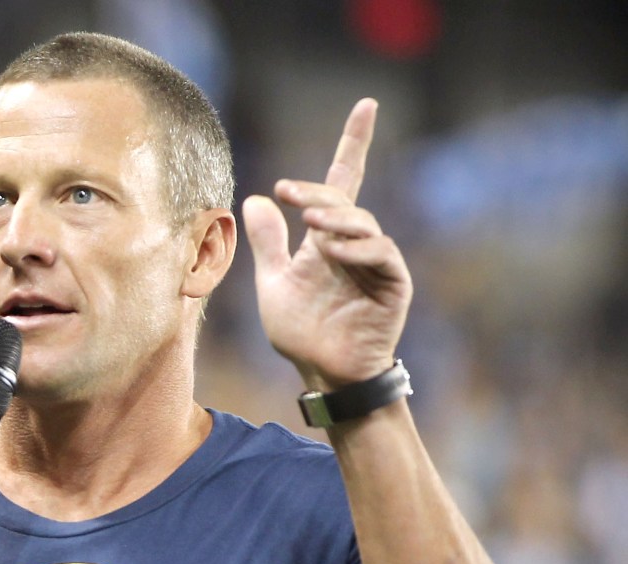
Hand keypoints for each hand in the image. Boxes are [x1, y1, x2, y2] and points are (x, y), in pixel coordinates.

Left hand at [242, 98, 411, 390]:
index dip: (354, 144)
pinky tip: (331, 250)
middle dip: (317, 190)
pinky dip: (356, 248)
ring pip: (362, 223)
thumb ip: (268, 244)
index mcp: (327, 238)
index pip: (342, 182)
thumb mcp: (273, 284)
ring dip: (334, 218)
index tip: (367, 105)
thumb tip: (255, 200)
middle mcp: (354, 244)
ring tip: (309, 223)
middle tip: (286, 191)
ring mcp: (376, 263)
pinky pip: (380, 254)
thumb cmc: (302, 332)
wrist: (323, 373)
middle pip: (343, 199)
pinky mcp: (393, 284)